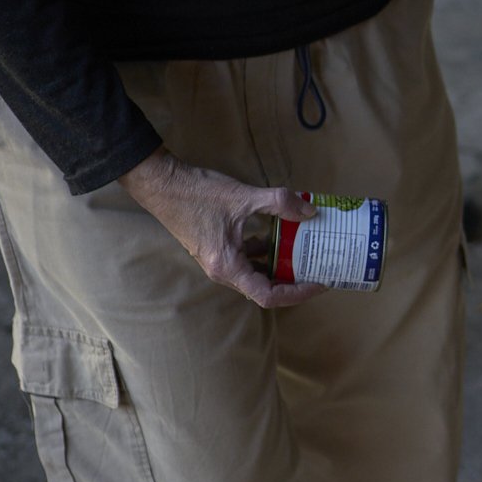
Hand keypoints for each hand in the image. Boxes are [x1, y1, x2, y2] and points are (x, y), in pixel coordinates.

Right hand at [119, 149, 321, 308]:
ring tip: (305, 254)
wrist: (163, 185)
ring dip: (280, 267)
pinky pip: (247, 260)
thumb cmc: (197, 194)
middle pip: (264, 289)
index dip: (297, 293)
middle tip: (318, 269)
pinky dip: (265, 252)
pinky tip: (278, 236)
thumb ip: (280, 203)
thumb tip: (310, 212)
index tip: (319, 282)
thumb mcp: (243, 196)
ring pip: (256, 274)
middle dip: (293, 282)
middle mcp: (222, 271)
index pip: (267, 296)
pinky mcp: (217, 250)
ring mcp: (218, 262)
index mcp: (227, 267)